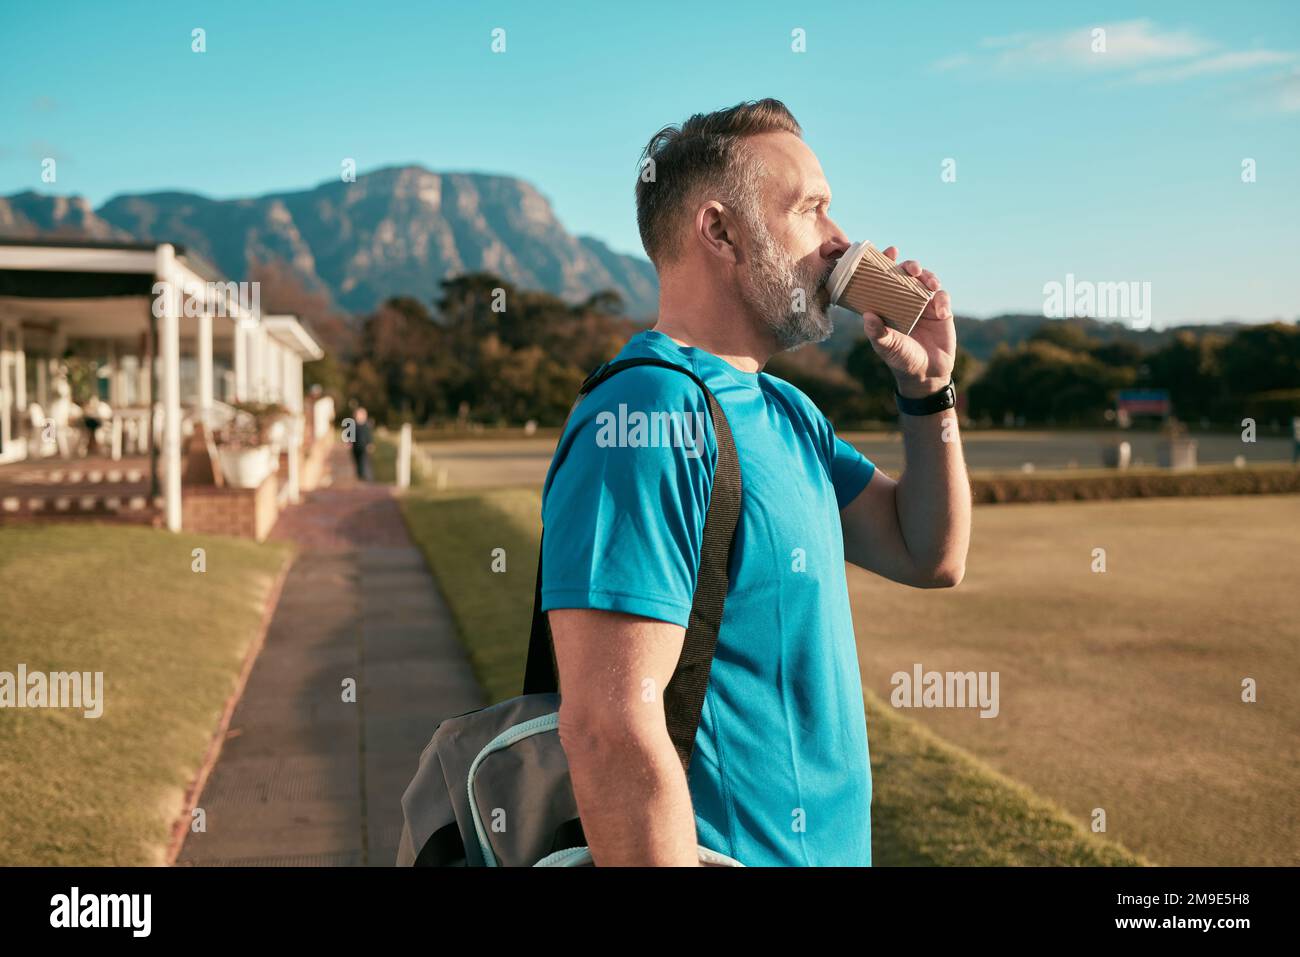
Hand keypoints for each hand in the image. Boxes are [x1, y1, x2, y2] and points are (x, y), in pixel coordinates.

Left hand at [860, 247, 955, 398]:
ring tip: (929, 284)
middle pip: (909, 274)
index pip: (885, 278)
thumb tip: (867, 316)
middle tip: (911, 269)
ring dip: (929, 277)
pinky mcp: (942, 310)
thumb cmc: (901, 359)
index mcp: (888, 303)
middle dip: (911, 265)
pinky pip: (943, 298)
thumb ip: (878, 334)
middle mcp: (906, 300)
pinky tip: (941, 312)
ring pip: (927, 280)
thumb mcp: (888, 347)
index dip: (886, 262)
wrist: (926, 374)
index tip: (889, 251)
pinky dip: (942, 301)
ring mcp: (924, 304)